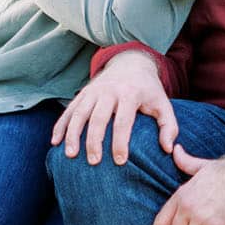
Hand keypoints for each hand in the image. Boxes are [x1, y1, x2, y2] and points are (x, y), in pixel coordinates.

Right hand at [52, 51, 178, 166]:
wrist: (131, 62)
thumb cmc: (148, 90)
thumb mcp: (163, 104)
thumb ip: (169, 127)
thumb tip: (168, 149)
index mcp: (130, 94)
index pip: (123, 120)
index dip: (120, 141)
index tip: (119, 161)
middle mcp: (109, 91)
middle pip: (98, 117)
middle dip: (94, 140)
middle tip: (93, 162)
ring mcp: (93, 91)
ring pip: (79, 113)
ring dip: (72, 134)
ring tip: (70, 155)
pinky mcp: (83, 93)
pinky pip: (69, 110)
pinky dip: (61, 125)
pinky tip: (55, 142)